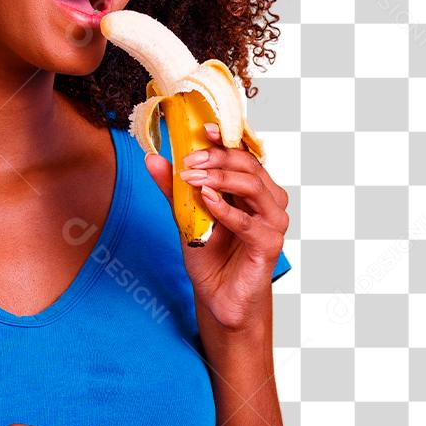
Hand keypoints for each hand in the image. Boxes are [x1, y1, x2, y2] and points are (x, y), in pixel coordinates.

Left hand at [144, 122, 289, 333]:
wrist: (217, 296)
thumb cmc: (209, 255)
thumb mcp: (185, 216)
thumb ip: (173, 189)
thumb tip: (153, 159)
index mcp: (253, 189)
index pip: (244, 155)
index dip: (226, 139)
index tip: (203, 129)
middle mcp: (268, 201)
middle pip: (249, 165)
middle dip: (217, 157)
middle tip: (189, 160)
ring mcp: (273, 223)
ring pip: (253, 186)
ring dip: (220, 178)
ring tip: (193, 178)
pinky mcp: (269, 245)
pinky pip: (249, 222)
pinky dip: (226, 209)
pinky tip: (207, 200)